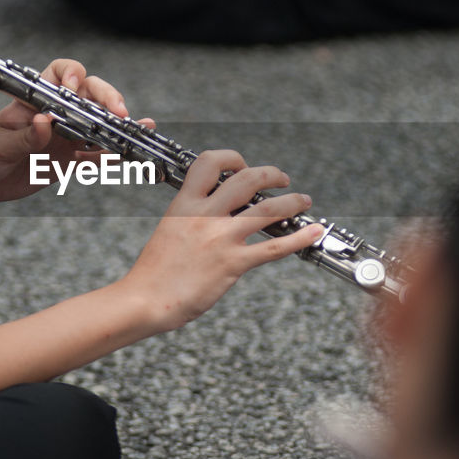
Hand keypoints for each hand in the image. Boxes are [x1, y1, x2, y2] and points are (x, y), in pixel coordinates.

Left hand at [0, 59, 153, 204]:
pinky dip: (112, 157)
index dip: (71, 74)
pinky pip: (94, 159)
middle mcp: (54, 114)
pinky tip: (130, 155)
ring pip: (98, 126)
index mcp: (35, 101)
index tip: (75, 86)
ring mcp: (64, 138)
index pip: (59, 73)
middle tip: (119, 113)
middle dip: (107, 100)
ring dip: (120, 127)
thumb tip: (47, 122)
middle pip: (88, 96)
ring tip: (143, 128)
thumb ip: (24, 136)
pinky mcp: (67, 162)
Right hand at [122, 150, 324, 332]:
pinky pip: (274, 247)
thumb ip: (191, 216)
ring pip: (267, 209)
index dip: (232, 159)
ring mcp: (221, 238)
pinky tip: (313, 232)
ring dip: (292, 201)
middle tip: (281, 179)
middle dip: (270, 174)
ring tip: (303, 199)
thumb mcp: (169, 230)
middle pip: (247, 179)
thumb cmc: (154, 271)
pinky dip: (300, 238)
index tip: (243, 166)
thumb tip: (212, 210)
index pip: (210, 163)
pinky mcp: (233, 263)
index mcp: (185, 203)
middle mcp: (205, 215)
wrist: (145, 299)